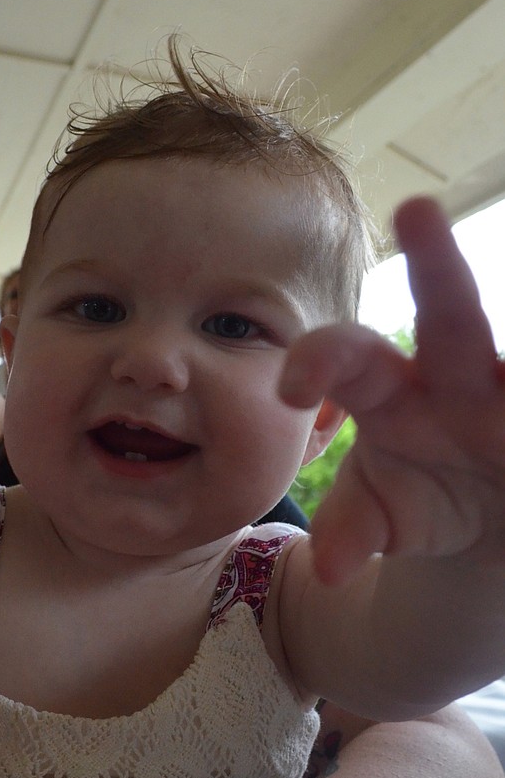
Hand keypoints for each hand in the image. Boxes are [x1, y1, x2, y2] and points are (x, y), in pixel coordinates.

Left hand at [280, 196, 504, 582]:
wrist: (493, 517)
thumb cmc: (421, 499)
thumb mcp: (384, 516)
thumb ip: (353, 527)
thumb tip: (329, 568)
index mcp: (392, 392)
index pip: (349, 359)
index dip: (320, 362)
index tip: (293, 386)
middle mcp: (456, 374)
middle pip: (448, 315)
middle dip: (435, 266)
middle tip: (416, 209)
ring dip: (491, 314)